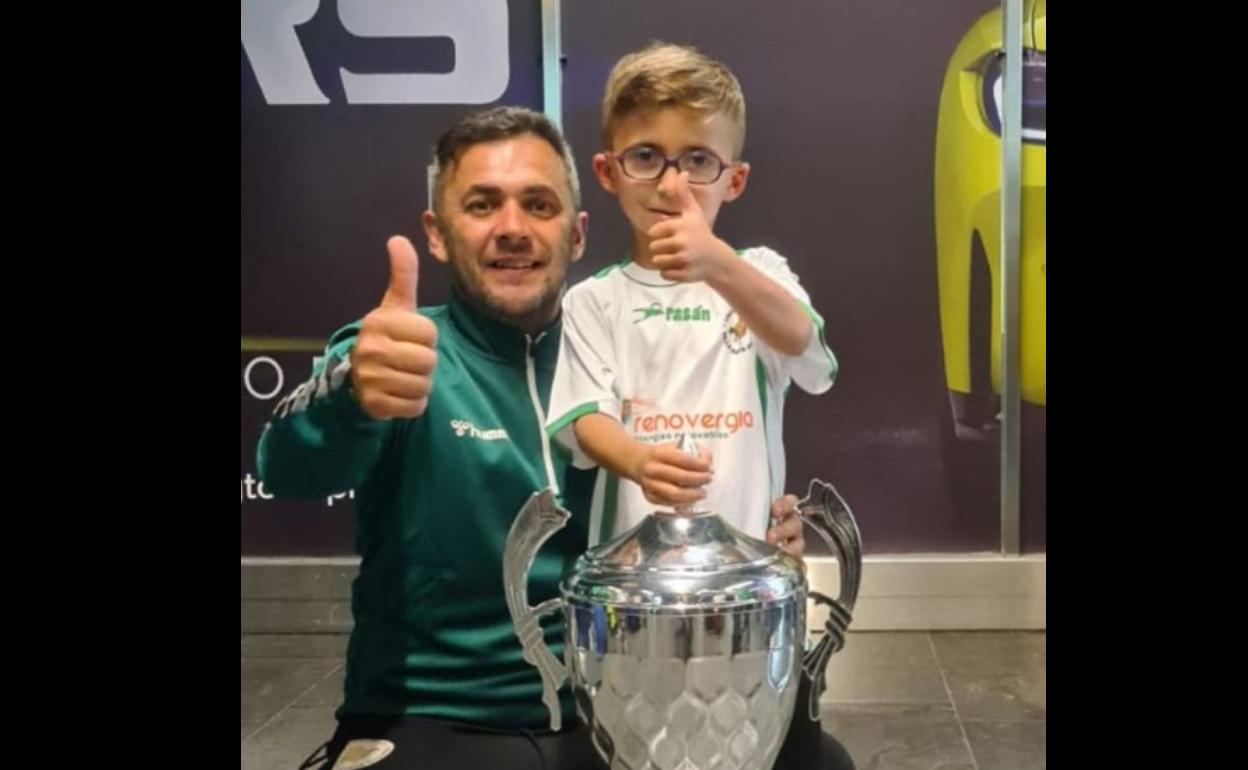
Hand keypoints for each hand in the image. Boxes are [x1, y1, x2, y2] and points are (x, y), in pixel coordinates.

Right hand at [350, 236, 439, 419]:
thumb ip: (402, 275)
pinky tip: (399, 394)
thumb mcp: (396, 306)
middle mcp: (369, 349)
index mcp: (378, 322)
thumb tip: (398, 239)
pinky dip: (413, 404)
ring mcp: (369, 379)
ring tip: (403, 376)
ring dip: (420, 384)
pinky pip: (415, 407)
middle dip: (425, 363)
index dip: (426, 338)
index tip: (410, 338)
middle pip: (428, 361)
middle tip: (408, 360)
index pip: (430, 333)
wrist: (357, 377)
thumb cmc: (387, 337)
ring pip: (423, 385)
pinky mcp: (374, 405)